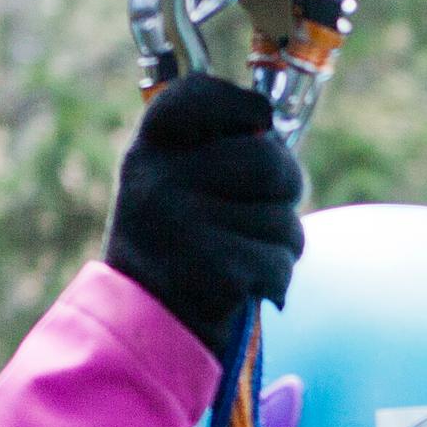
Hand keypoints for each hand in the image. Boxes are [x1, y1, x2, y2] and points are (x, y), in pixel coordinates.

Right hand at [104, 73, 305, 357]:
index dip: (243, 106)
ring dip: (282, 245)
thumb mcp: (173, 186)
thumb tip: (275, 137)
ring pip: (283, 218)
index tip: (258, 125)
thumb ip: (215, 151)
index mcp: (148, 149)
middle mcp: (158, 179)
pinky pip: (279, 263)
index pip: (200, 94)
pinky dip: (275, 281)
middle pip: (268, 160)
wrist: (141, 332)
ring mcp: (183, 224)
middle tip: (268, 211)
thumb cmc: (174, 252)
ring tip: (246, 258)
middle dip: (286, 189)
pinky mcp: (212, 270)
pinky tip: (245, 289)